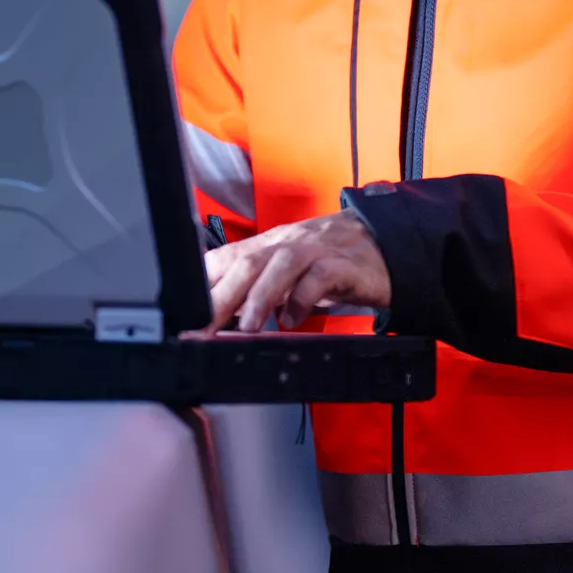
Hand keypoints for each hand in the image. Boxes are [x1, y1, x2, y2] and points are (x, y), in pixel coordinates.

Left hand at [190, 210, 391, 334]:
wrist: (385, 244)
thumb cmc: (331, 259)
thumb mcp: (288, 270)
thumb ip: (256, 286)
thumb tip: (220, 313)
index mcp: (268, 245)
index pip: (226, 257)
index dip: (203, 284)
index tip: (187, 317)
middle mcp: (287, 243)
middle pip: (247, 261)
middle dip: (221, 296)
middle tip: (206, 330)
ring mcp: (316, 250)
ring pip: (281, 264)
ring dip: (261, 296)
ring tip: (248, 327)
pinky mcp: (344, 265)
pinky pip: (320, 277)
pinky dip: (303, 299)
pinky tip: (293, 321)